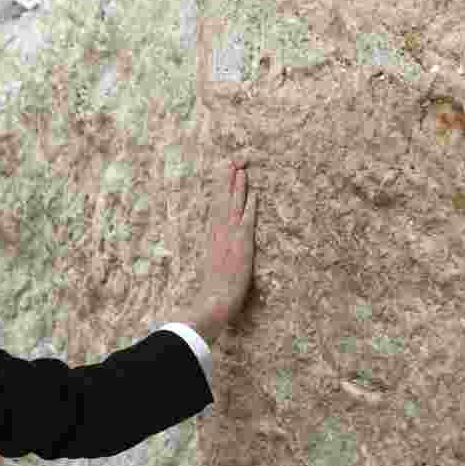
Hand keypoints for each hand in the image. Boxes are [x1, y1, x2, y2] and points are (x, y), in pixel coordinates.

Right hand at [198, 160, 257, 329]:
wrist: (214, 302)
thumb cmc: (212, 293)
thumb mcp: (210, 270)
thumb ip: (213, 257)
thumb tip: (216, 254)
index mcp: (211, 240)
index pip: (215, 210)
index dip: (219, 192)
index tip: (222, 177)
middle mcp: (219, 235)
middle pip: (222, 203)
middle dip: (226, 182)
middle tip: (230, 162)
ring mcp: (229, 239)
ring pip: (233, 207)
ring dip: (238, 188)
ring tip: (240, 170)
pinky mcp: (241, 246)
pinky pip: (247, 221)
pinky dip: (250, 207)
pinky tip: (254, 194)